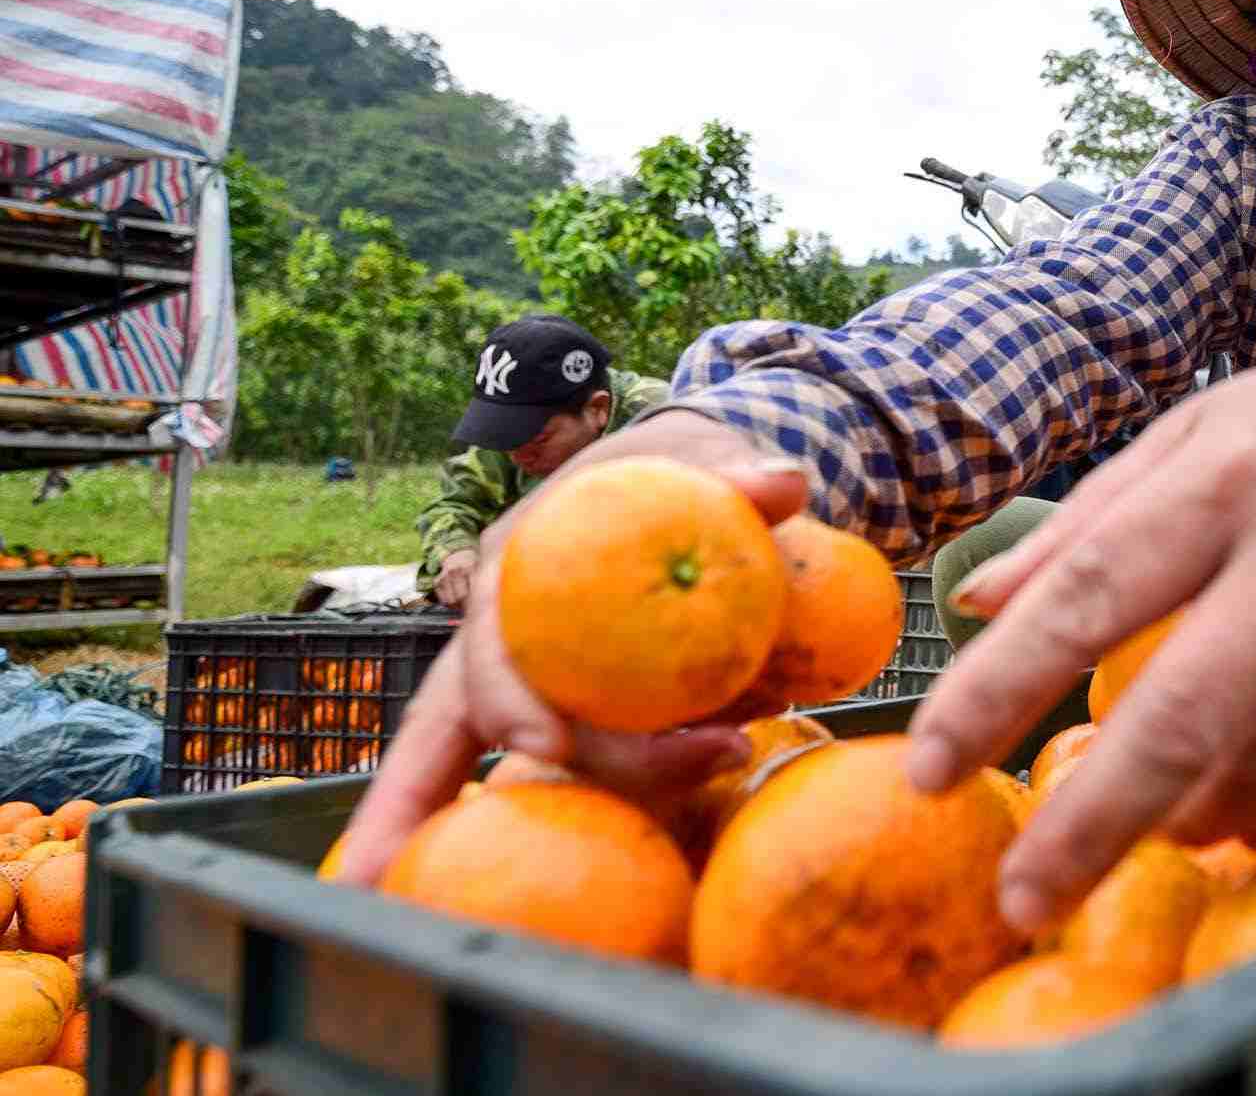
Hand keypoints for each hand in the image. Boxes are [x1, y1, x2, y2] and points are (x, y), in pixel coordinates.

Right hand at [335, 410, 812, 887]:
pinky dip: (650, 790)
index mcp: (521, 569)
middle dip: (423, 799)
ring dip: (622, 782)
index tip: (542, 745)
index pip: (488, 637)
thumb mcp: (712, 458)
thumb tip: (784, 484)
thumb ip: (742, 473)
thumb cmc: (687, 473)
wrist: (709, 495)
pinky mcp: (598, 721)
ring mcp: (548, 685)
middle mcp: (516, 636)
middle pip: (461, 722)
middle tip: (494, 845)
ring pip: (540, 763)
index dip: (504, 695)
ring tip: (731, 754)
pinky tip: (703, 805)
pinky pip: (608, 770)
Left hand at [903, 352, 1255, 932]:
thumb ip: (1084, 524)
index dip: (1000, 688)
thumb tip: (974, 603)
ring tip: (1152, 827)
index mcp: (1222, 478)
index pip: (1088, 594)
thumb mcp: (1190, 437)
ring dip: (1192, 820)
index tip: (930, 767)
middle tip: (1022, 895)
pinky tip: (1240, 821)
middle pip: (1185, 712)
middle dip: (1091, 820)